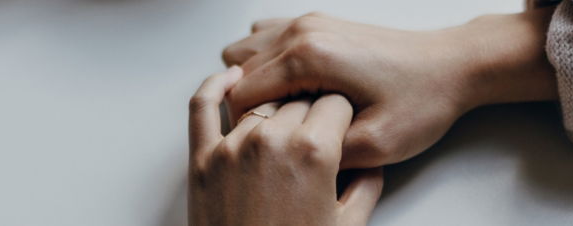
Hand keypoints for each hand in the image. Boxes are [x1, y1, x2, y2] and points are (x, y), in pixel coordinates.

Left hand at [188, 67, 382, 225]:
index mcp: (313, 151)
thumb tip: (371, 162)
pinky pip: (201, 105)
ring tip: (286, 126)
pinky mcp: (201, 158)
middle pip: (299, 100)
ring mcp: (232, 146)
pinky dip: (214, 86)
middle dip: (312, 114)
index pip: (335, 102)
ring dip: (276, 110)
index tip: (340, 123)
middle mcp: (271, 139)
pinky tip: (231, 79)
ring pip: (261, 103)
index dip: (341, 114)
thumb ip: (366, 186)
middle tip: (315, 135)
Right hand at [222, 9, 557, 167]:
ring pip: (247, 53)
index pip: (241, 94)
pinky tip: (293, 85)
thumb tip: (288, 156)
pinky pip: (267, 38)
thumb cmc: (421, 99)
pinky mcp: (318, 23)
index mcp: (309, 58)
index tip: (273, 144)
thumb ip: (321, 153)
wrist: (453, 65)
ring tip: (288, 109)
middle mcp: (302, 32)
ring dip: (257, 82)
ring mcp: (309, 22)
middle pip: (239, 72)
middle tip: (285, 130)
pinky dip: (268, 62)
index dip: (249, 128)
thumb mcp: (375, 145)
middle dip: (251, 106)